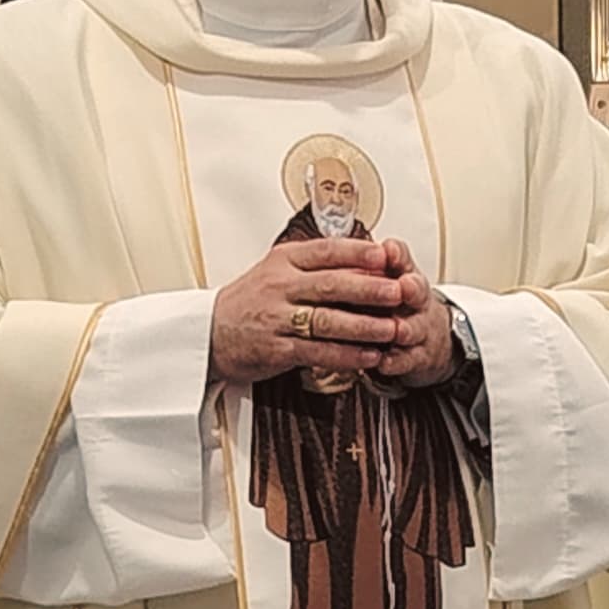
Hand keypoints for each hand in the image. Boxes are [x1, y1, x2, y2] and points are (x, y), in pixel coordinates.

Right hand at [210, 238, 404, 386]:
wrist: (210, 332)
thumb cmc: (251, 301)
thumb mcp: (278, 270)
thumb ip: (316, 263)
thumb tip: (365, 257)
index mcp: (284, 260)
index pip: (327, 251)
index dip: (359, 253)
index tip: (387, 255)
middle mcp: (280, 286)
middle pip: (332, 285)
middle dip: (370, 289)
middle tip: (399, 292)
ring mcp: (277, 318)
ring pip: (328, 321)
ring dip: (364, 327)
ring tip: (392, 329)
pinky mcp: (276, 349)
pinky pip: (317, 352)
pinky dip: (346, 355)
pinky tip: (368, 357)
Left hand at [371, 242, 454, 387]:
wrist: (427, 338)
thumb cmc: (394, 304)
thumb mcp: (382, 281)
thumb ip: (362, 267)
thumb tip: (325, 249)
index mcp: (402, 276)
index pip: (402, 259)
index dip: (397, 255)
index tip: (389, 250)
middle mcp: (414, 300)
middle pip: (416, 290)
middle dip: (410, 287)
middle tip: (403, 286)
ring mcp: (417, 329)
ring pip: (413, 327)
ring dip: (404, 327)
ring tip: (397, 329)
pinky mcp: (417, 357)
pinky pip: (408, 360)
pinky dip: (396, 361)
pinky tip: (385, 362)